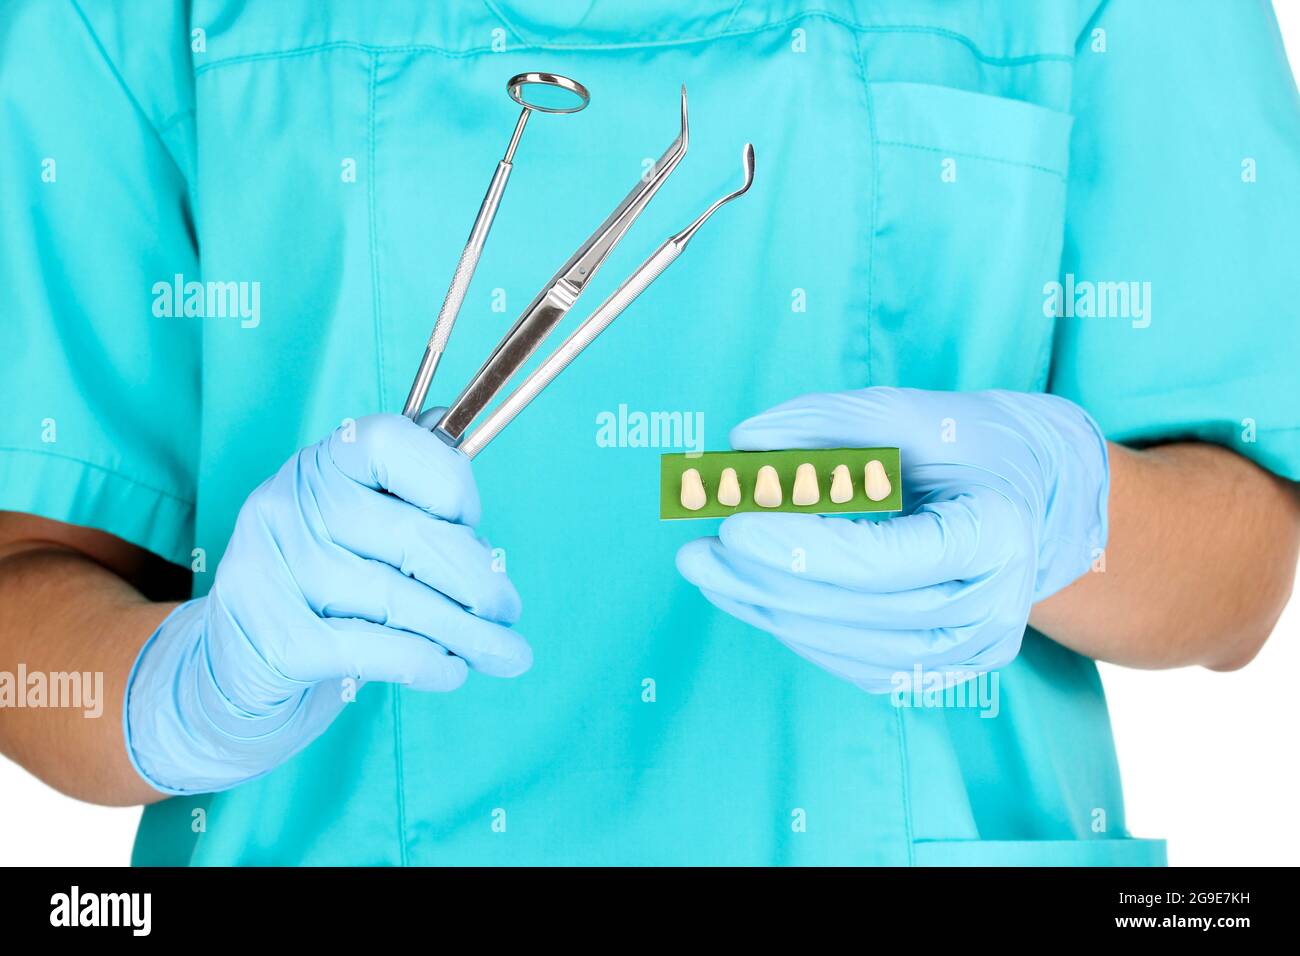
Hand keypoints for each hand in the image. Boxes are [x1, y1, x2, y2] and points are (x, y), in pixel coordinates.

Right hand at [125, 413, 529, 793]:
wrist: (236, 667)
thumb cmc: (324, 584)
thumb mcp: (360, 521)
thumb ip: (409, 484)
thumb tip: (457, 425)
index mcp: (318, 463)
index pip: (392, 444)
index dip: (449, 482)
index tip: (472, 523)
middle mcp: (286, 506)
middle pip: (411, 536)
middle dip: (478, 581)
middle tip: (510, 611)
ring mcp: (273, 572)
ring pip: (399, 600)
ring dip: (466, 633)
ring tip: (504, 653)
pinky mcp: (274, 639)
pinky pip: (374, 649)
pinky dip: (426, 663)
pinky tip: (452, 671)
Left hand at [675, 387, 1108, 692]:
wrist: (1039, 499)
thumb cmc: (978, 446)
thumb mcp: (915, 413)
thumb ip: (829, 420)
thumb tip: (741, 442)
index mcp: (996, 539)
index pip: (881, 562)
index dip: (801, 548)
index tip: (732, 521)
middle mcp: (992, 611)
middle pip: (857, 611)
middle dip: (767, 582)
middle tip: (695, 552)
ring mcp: (968, 652)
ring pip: (849, 648)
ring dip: (769, 611)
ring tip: (708, 569)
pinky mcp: (939, 668)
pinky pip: (855, 664)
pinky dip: (797, 629)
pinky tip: (751, 594)